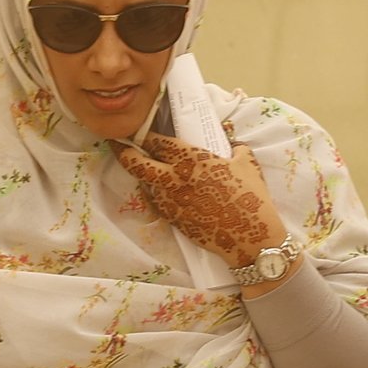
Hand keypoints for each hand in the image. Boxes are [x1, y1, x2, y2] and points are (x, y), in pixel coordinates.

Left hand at [115, 134, 288, 273]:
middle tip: (116, 144)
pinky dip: (154, 193)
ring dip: (141, 174)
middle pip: (137, 162)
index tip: (139, 131)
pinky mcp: (171, 218)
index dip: (146, 135)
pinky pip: (156, 201)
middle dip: (122, 151)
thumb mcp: (247, 163)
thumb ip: (235, 148)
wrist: (248, 236)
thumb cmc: (251, 197)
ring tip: (139, 166)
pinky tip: (160, 190)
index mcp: (192, 159)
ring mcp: (170, 200)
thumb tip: (231, 143)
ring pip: (144, 183)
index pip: (158, 142)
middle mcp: (175, 178)